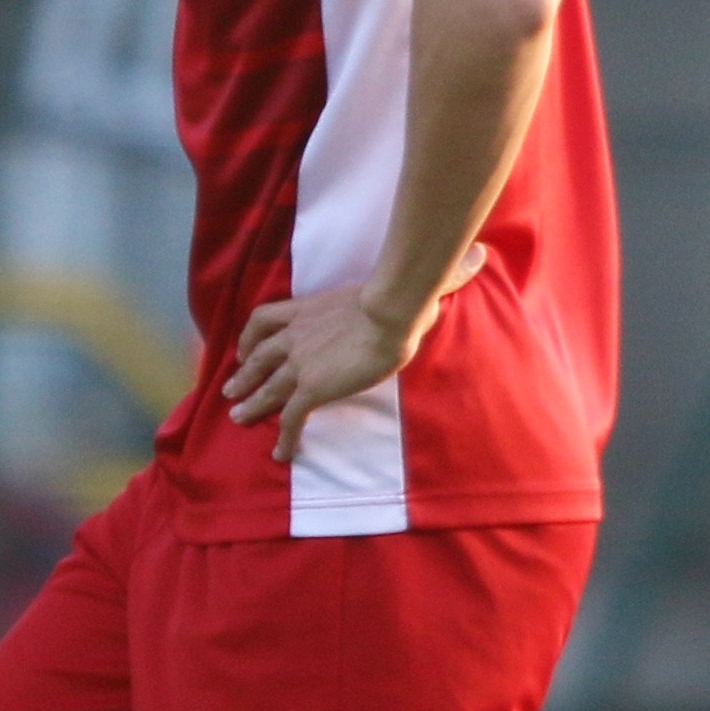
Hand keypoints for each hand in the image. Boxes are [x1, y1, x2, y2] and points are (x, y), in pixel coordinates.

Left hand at [223, 246, 487, 464]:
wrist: (389, 313)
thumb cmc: (396, 296)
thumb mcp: (400, 284)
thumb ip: (432, 276)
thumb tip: (479, 255)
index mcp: (306, 310)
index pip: (264, 320)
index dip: (250, 336)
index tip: (243, 349)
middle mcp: (295, 337)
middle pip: (258, 356)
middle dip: (243, 374)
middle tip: (230, 390)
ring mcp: (299, 364)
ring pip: (265, 388)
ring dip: (250, 405)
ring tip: (238, 418)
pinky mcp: (310, 389)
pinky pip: (288, 419)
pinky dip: (282, 438)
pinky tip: (282, 455)